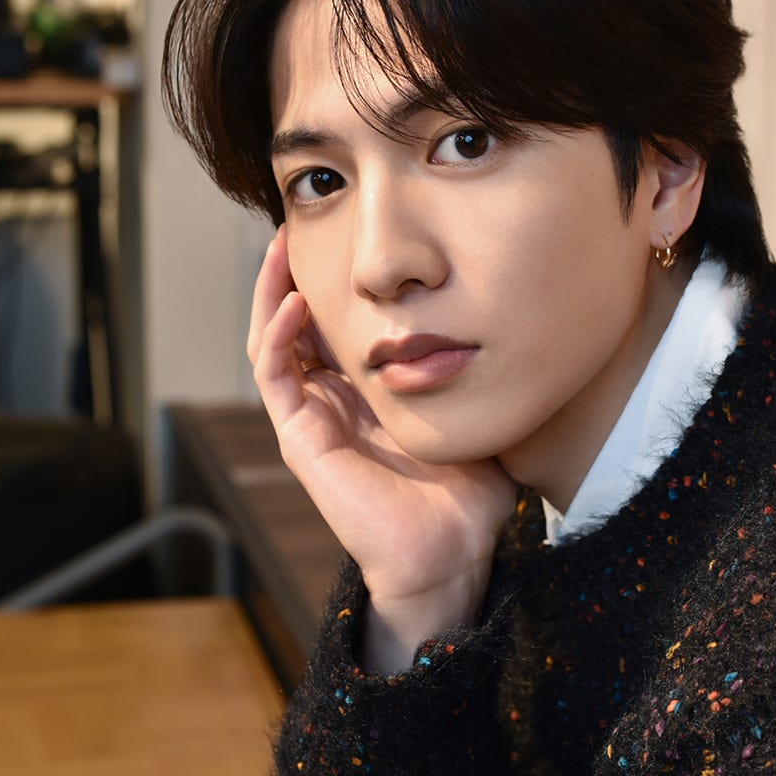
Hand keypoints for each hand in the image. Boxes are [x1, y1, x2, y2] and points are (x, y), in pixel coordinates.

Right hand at [247, 226, 517, 669]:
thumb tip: (503, 318)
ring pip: (274, 341)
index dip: (336, 281)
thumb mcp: (473, 408)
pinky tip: (296, 300)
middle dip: (294, 273)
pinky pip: (274, 375)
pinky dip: (276, 333)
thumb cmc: (471, 491)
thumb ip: (473, 369)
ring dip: (272, 292)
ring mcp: (313, 418)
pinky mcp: (301, 437)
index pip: (339, 324)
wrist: (453, 551)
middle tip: (297, 225)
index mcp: (371, 393)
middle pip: (299, 323)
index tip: (344, 233)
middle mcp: (335, 401)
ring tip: (281, 246)